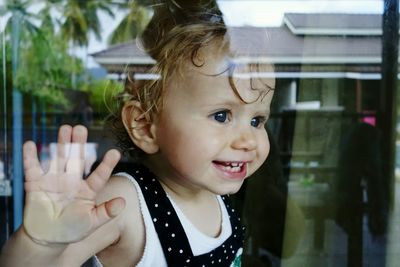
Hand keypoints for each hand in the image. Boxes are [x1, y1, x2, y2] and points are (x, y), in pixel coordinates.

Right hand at [22, 125, 124, 244]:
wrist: (47, 239)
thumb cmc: (72, 230)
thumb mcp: (92, 223)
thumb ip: (106, 212)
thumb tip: (122, 202)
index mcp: (87, 190)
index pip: (99, 175)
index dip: (107, 165)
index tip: (115, 153)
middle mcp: (72, 181)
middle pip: (77, 159)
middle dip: (79, 144)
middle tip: (81, 129)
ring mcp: (55, 181)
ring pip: (58, 158)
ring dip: (61, 144)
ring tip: (65, 129)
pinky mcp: (36, 185)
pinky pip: (32, 169)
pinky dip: (30, 157)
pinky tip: (31, 144)